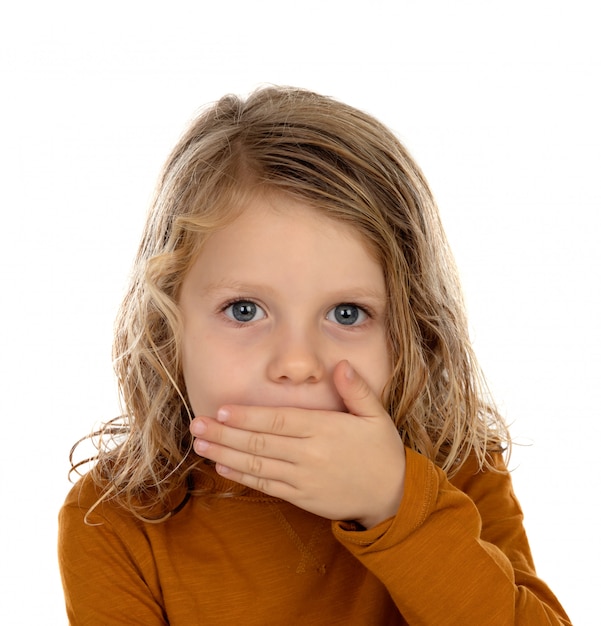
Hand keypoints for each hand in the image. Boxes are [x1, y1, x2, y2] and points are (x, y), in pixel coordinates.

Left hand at [190, 361, 405, 528]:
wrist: (392, 496)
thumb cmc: (382, 451)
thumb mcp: (376, 415)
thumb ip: (357, 390)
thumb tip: (342, 365)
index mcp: (324, 430)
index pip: (278, 421)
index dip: (247, 417)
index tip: (221, 410)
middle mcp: (309, 455)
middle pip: (259, 443)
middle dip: (224, 434)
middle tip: (196, 426)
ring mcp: (302, 479)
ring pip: (257, 465)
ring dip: (225, 455)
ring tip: (199, 445)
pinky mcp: (301, 497)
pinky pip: (266, 486)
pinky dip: (242, 477)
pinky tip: (222, 467)